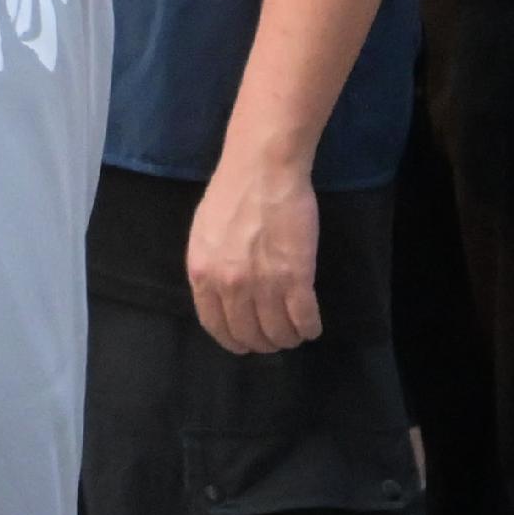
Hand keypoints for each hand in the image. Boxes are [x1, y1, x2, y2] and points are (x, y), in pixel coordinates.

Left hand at [187, 153, 322, 354]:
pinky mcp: (297, 277)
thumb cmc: (232, 195)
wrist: (262, 170)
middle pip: (248, 334)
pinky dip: (309, 328)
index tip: (245, 343)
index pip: (215, 325)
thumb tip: (219, 295)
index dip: (233, 340)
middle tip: (275, 339)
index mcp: (201, 274)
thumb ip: (209, 267)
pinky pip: (303, 318)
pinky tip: (312, 327)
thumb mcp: (203, 235)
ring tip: (295, 333)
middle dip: (263, 343)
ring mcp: (263, 283)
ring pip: (278, 331)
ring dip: (288, 338)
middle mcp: (229, 285)